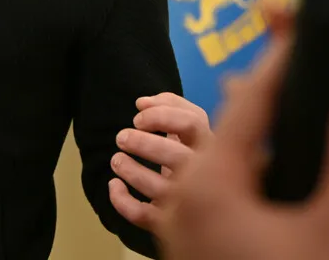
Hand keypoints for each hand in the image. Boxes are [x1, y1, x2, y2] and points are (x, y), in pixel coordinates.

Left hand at [108, 92, 210, 229]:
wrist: (214, 213)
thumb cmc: (198, 159)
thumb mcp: (194, 131)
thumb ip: (174, 108)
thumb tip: (142, 102)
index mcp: (213, 147)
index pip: (193, 122)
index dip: (161, 114)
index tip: (138, 116)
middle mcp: (205, 175)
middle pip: (176, 156)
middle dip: (142, 142)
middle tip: (121, 137)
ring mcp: (188, 203)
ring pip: (159, 188)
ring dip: (131, 170)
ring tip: (116, 159)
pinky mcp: (169, 226)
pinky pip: (143, 215)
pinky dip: (122, 201)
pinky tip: (114, 186)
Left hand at [156, 33, 328, 259]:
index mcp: (209, 183)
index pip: (251, 100)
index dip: (284, 63)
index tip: (308, 30)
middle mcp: (184, 197)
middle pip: (231, 129)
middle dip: (269, 99)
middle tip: (304, 65)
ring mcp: (182, 223)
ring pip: (222, 161)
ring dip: (257, 139)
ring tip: (293, 108)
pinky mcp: (192, 244)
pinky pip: (216, 192)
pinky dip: (247, 174)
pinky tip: (278, 169)